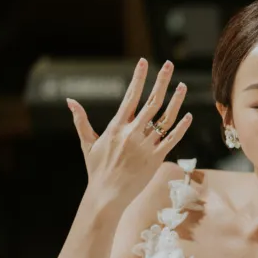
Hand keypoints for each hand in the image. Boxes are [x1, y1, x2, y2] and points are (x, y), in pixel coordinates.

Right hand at [69, 58, 192, 211]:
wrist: (107, 195)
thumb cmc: (97, 169)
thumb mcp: (87, 143)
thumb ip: (81, 120)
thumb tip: (69, 101)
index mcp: (116, 127)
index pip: (130, 96)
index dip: (138, 78)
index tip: (144, 62)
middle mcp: (132, 133)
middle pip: (152, 102)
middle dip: (161, 81)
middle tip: (169, 65)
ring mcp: (146, 146)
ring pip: (165, 119)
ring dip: (176, 101)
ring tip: (183, 86)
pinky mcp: (156, 159)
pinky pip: (172, 140)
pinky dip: (181, 127)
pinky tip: (188, 115)